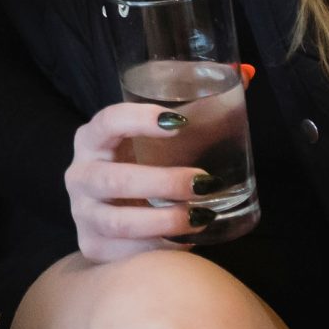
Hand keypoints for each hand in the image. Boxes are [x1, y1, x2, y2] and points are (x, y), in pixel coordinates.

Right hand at [65, 100, 215, 262]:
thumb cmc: (142, 163)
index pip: (108, 121)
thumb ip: (199, 109)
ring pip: (119, 222)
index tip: (179, 123)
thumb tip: (248, 76)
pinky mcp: (92, 245)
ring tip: (202, 217)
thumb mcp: (158, 138)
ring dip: (164, 221)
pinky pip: (126, 252)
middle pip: (114, 179)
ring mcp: (82, 213)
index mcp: (91, 139)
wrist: (110, 211)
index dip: (139, 120)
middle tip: (202, 182)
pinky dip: (160, 248)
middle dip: (162, 183)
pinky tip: (187, 241)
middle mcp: (80, 175)